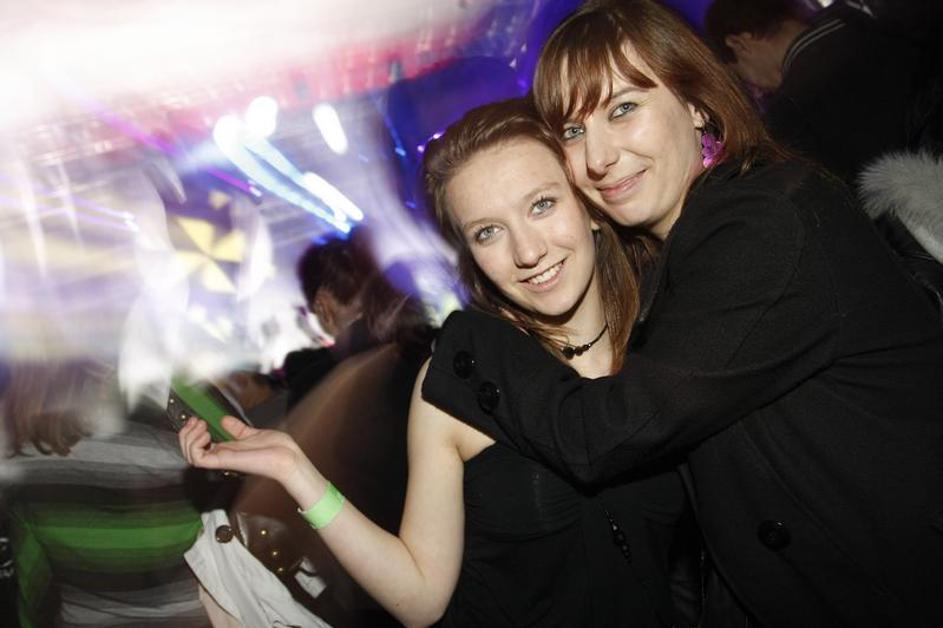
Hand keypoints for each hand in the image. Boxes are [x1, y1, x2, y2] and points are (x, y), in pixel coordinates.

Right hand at [178, 415, 304, 485]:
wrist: (287, 456)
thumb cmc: (276, 448)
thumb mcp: (252, 433)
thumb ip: (237, 429)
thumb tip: (224, 419)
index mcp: (226, 449)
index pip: (198, 446)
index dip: (191, 432)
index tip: (196, 418)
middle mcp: (221, 455)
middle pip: (188, 451)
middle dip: (186, 433)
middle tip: (196, 421)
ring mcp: (221, 459)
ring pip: (189, 456)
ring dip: (189, 438)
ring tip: (202, 426)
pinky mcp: (224, 461)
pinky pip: (198, 459)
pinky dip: (196, 445)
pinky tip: (207, 434)